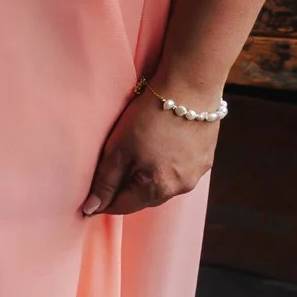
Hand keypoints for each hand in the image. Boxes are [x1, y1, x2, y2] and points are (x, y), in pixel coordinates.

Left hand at [82, 85, 219, 216]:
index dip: (104, 202)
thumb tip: (91, 209)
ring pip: (163, 183)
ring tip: (137, 153)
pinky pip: (180, 169)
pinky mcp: (206, 157)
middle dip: (126, 188)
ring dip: (147, 176)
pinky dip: (166, 163)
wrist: (189, 87)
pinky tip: (159, 145)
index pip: (123, 207)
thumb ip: (105, 182)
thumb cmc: (149, 117)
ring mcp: (197, 173)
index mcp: (157, 189)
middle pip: (144, 197)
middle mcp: (181, 187)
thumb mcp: (117, 150)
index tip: (90, 197)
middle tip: (111, 169)